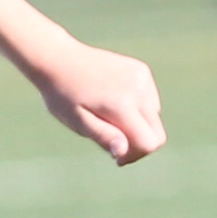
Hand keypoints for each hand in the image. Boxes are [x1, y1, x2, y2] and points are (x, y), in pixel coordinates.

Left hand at [34, 40, 165, 166]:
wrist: (59, 59)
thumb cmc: (62, 94)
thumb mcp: (77, 120)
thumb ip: (103, 136)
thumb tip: (122, 152)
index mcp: (121, 104)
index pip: (148, 142)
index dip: (135, 156)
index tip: (116, 158)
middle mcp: (137, 89)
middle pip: (157, 132)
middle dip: (139, 145)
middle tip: (114, 145)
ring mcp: (142, 77)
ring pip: (154, 117)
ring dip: (138, 126)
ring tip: (109, 121)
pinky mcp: (141, 70)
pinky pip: (150, 100)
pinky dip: (138, 108)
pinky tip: (114, 103)